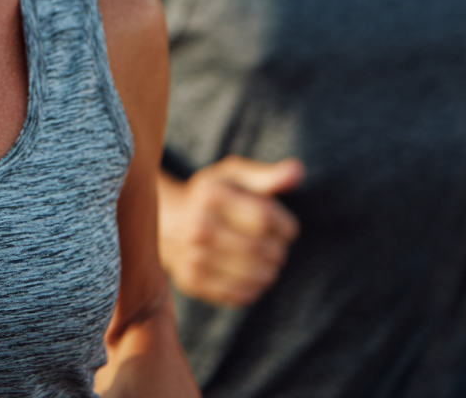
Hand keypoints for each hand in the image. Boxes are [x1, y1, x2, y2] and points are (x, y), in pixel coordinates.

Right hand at [157, 155, 303, 306]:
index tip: (287, 227)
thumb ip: (267, 175)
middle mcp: (198, 226)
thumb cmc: (211, 196)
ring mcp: (193, 256)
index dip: (286, 226)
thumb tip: (298, 171)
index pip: (266, 218)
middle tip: (276, 245)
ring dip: (271, 270)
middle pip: (263, 249)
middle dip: (279, 249)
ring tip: (266, 260)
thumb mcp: (233, 176)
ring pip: (256, 275)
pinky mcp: (193, 281)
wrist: (167, 221)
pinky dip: (255, 287)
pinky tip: (250, 273)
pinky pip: (242, 295)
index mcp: (211, 195)